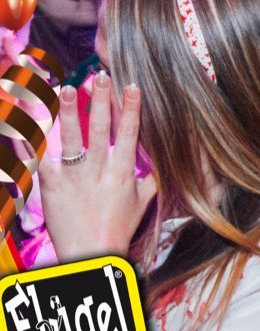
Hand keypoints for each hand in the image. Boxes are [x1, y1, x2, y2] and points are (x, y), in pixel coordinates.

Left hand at [39, 73, 156, 262]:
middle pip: (102, 128)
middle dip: (102, 100)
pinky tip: (29, 124)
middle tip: (101, 76)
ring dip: (71, 111)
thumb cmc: (118, 229)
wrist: (91, 253)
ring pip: (73, 137)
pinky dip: (36, 142)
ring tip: (68, 88)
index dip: (131, 109)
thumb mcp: (142, 203)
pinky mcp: (52, 185)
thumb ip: (149, 180)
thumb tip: (159, 165)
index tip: (132, 86)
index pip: (129, 134)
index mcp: (124, 173)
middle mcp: (99, 170)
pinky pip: (43, 158)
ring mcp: (74, 176)